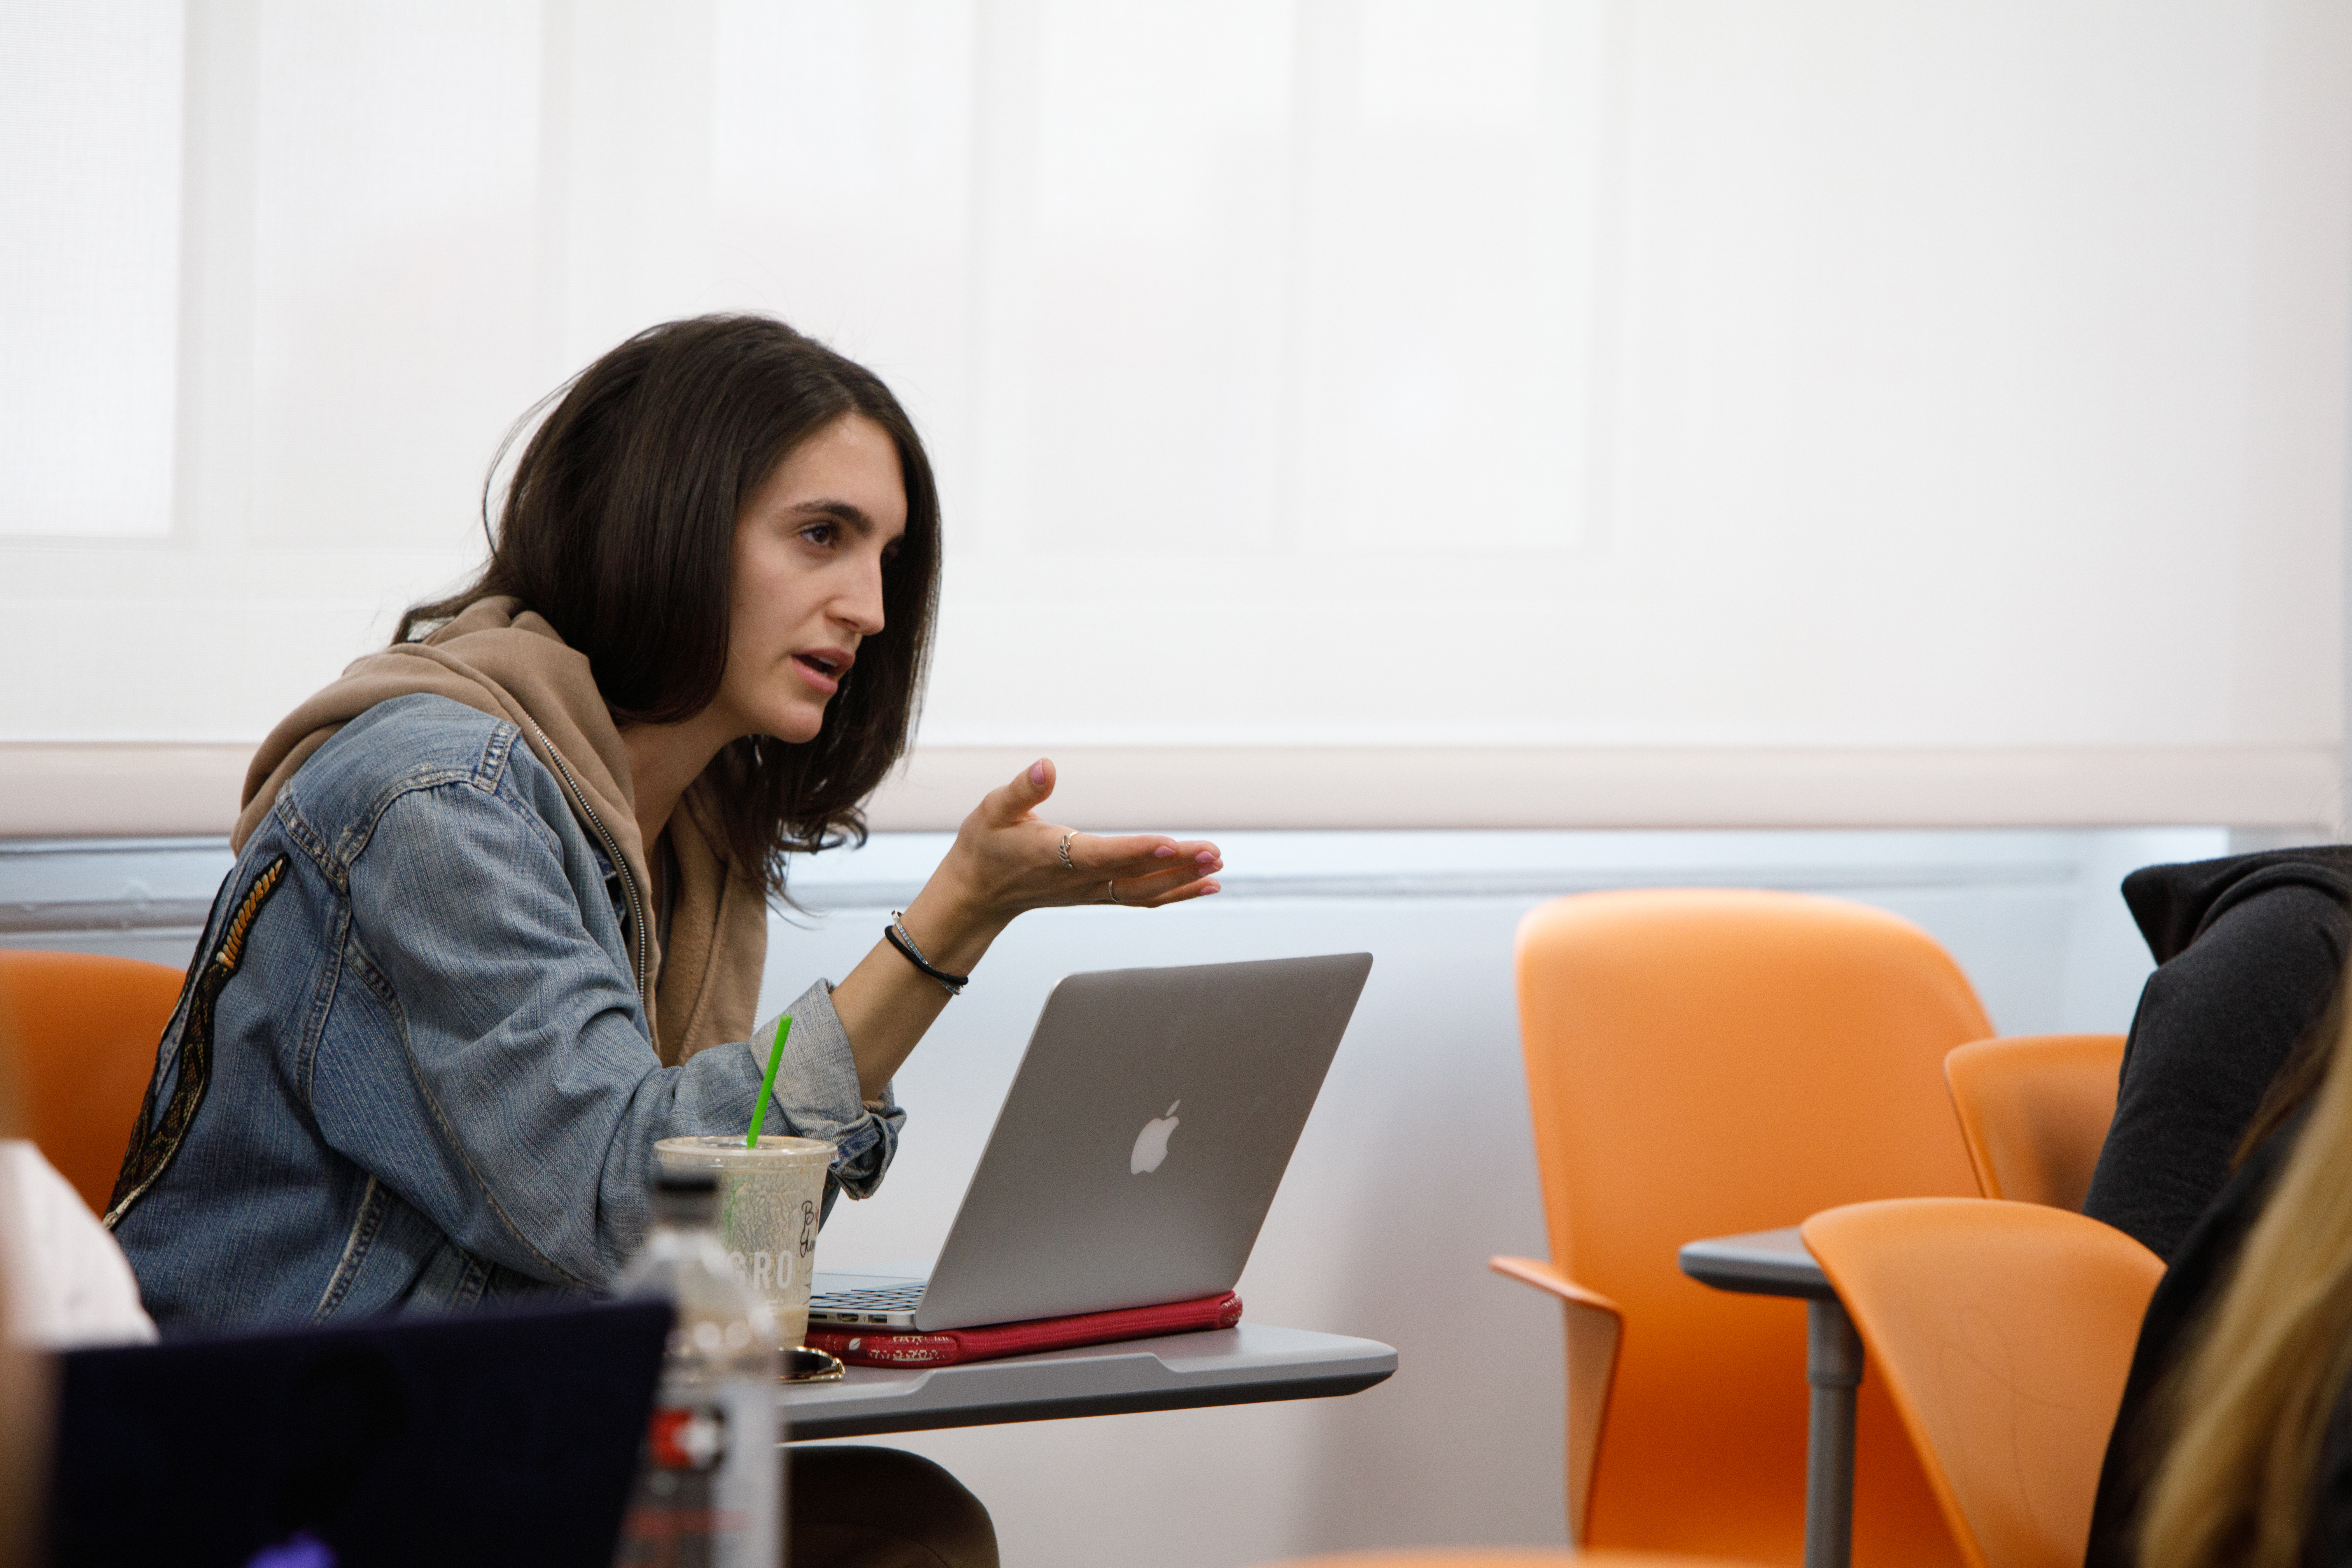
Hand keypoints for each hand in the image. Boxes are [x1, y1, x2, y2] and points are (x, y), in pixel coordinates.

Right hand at [907, 759, 1222, 967]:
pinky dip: (1176, 894)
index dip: (1138, 851)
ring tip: (1218, 866)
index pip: (1104, 855)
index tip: (1169, 843)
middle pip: (1136, 875)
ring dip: (1183, 881)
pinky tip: (1206, 885)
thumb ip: (1022, 789)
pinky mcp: (1099, 896)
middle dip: (1177, 865)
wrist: (977, 894)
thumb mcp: (994, 809)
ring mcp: (1093, 893)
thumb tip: (1046, 765)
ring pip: (1145, 891)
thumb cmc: (985, 846)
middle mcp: (1081, 880)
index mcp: (1056, 856)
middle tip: (1215, 852)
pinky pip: (1143, 899)